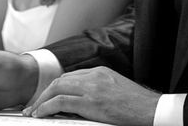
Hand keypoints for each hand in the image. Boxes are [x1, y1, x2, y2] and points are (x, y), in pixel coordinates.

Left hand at [23, 66, 159, 125]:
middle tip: (33, 106)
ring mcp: (92, 88)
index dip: (55, 88)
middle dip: (44, 94)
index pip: (70, 77)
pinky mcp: (92, 102)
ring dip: (42, 101)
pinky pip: (62, 102)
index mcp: (100, 72)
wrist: (153, 110)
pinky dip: (47, 107)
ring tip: (34, 112)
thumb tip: (81, 103)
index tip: (46, 98)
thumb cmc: (138, 105)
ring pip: (57, 88)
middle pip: (60, 81)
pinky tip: (41, 114)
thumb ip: (98, 91)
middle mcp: (94, 76)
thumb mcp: (116, 90)